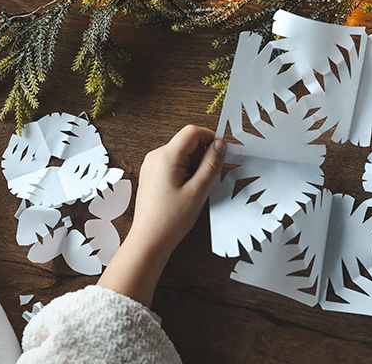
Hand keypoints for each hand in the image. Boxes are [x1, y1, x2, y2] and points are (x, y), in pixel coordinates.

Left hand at [97, 125, 225, 306]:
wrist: (149, 239)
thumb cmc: (171, 219)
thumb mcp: (199, 190)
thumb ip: (212, 164)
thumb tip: (221, 144)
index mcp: (166, 156)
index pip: (192, 132)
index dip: (210, 138)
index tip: (221, 153)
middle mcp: (155, 156)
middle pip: (186, 142)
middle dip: (202, 155)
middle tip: (208, 178)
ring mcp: (151, 165)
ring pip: (180, 153)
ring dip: (193, 165)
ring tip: (195, 188)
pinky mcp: (151, 174)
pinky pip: (172, 163)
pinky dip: (184, 171)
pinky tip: (186, 190)